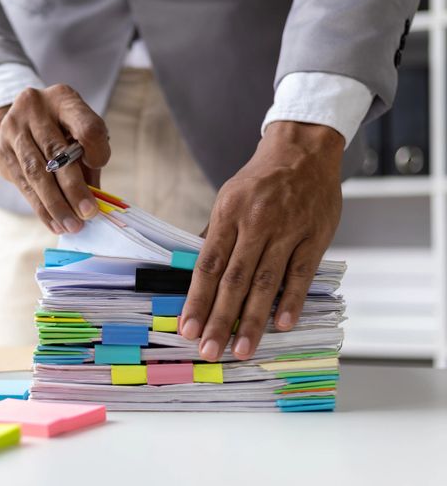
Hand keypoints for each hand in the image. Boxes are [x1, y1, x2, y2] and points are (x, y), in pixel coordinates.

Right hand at [0, 85, 110, 233]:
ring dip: (55, 204)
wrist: (17, 118)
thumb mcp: (78, 131)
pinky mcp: (1, 151)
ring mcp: (12, 129)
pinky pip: (23, 184)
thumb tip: (96, 200)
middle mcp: (34, 108)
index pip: (85, 125)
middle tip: (88, 213)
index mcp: (62, 98)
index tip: (99, 165)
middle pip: (56, 153)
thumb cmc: (59, 129)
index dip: (96, 149)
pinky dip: (41, 207)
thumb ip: (89, 159)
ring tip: (71, 225)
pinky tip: (54, 222)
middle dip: (74, 189)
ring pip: (36, 172)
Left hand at [179, 121, 344, 361]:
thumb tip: (193, 270)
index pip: (208, 265)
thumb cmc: (260, 180)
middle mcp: (255, 224)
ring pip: (266, 282)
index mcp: (228, 215)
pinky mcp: (314, 237)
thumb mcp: (228, 198)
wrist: (303, 151)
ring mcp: (286, 231)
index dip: (197, 299)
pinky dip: (291, 301)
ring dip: (253, 320)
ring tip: (242, 350)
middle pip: (234, 280)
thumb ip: (215, 235)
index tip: (187, 328)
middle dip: (219, 319)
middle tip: (209, 351)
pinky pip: (301, 274)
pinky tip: (282, 325)